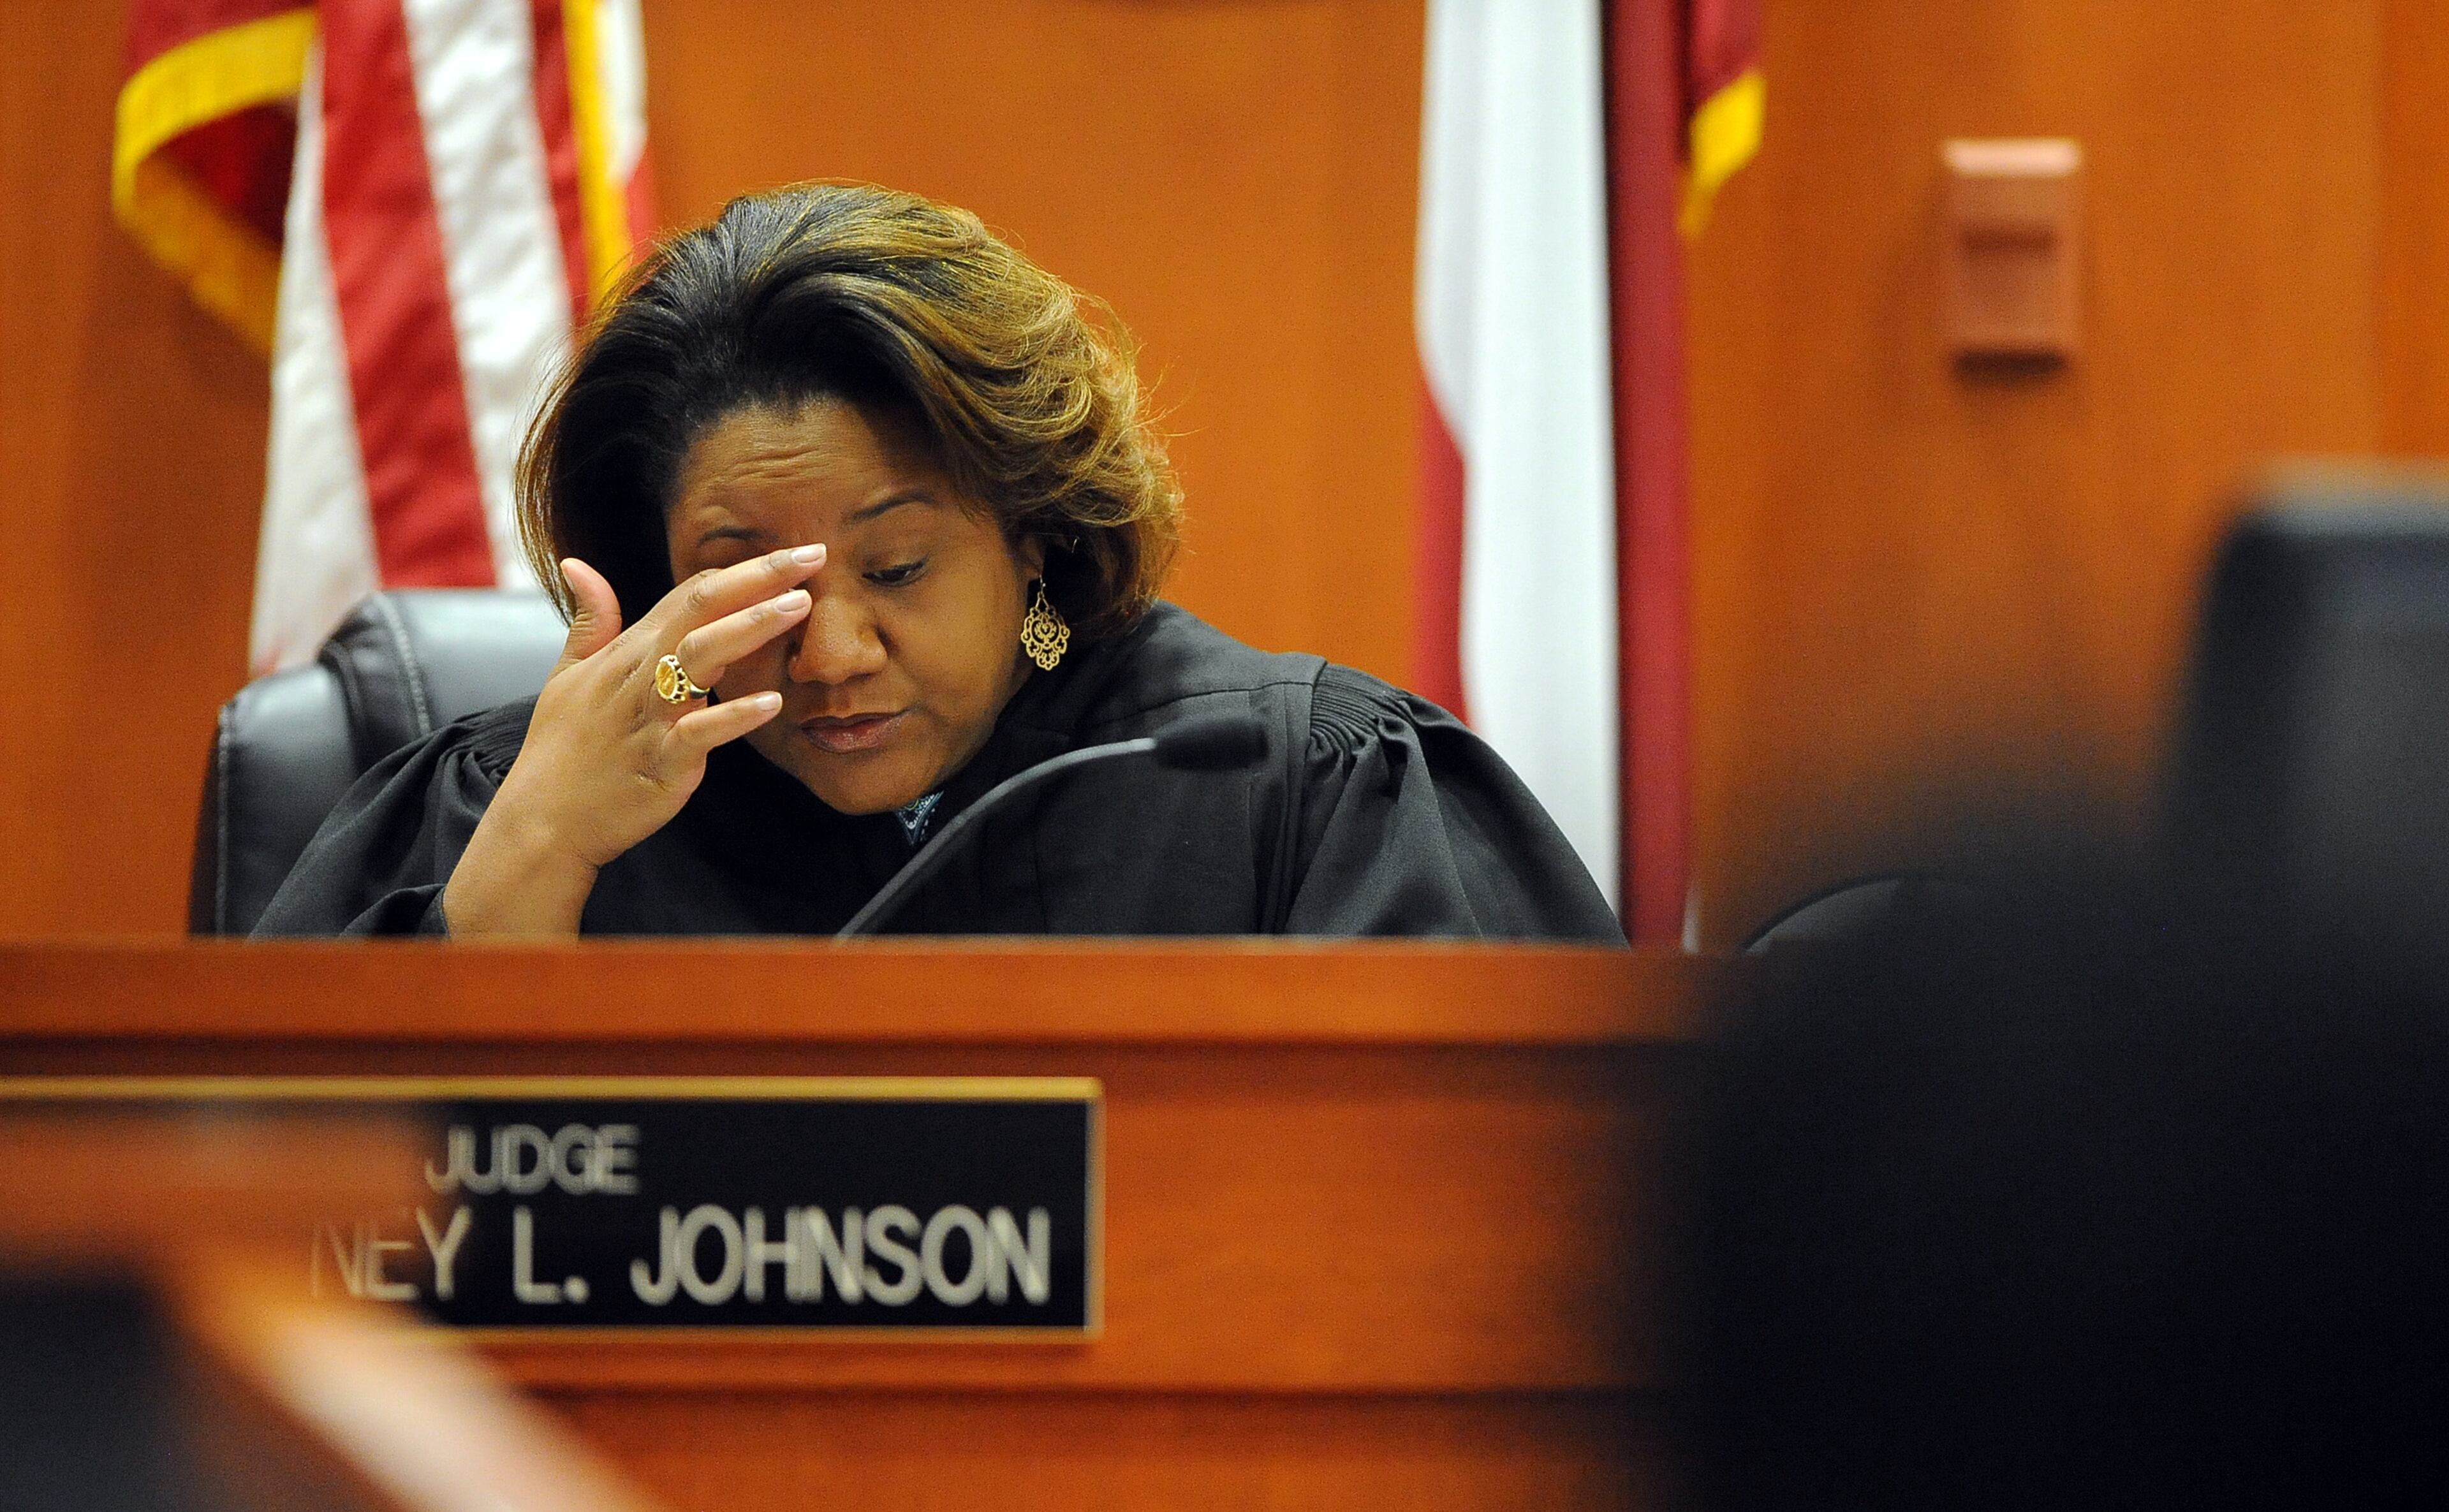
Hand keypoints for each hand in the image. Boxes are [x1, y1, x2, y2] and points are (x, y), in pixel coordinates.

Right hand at [441, 544, 822, 936]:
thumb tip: (578, 564)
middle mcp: (639, 674)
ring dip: (750, 628)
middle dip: (756, 578)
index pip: (690, 595)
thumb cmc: (560, 749)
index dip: (741, 571)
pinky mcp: (660, 762)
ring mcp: (650, 717)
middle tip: (812, 554)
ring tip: (799, 605)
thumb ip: (589, 620)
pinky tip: (772, 702)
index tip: (793, 553)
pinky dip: (733, 716)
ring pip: (699, 657)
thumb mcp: (567, 675)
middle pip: (699, 609)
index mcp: (628, 651)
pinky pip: (700, 733)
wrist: (542, 821)